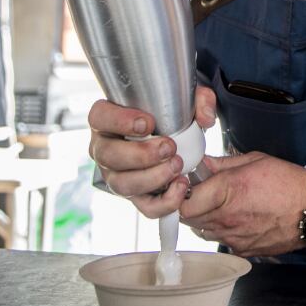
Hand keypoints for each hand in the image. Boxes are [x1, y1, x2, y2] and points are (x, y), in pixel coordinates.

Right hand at [87, 83, 216, 218]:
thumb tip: (205, 117)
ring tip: (176, 166)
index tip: (147, 123)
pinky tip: (180, 186)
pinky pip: (144, 206)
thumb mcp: (185, 100)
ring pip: (122, 184)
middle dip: (140, 154)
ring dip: (152, 177)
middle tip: (169, 147)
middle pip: (108, 156)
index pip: (99, 117)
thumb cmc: (168, 117)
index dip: (119, 121)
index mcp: (107, 120)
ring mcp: (116, 175)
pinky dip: (164, 201)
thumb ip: (199, 99)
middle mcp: (105, 149)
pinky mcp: (135, 195)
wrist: (176, 140)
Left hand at [181, 152, 305, 256]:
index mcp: (227, 191)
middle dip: (190, 205)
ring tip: (220, 205)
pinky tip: (236, 218)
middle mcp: (226, 218)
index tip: (187, 186)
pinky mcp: (243, 249)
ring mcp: (234, 237)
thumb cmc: (289, 183)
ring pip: (203, 231)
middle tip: (200, 194)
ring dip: (205, 219)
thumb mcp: (255, 161)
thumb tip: (201, 164)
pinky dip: (222, 230)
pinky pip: (221, 240)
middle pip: (189, 219)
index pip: (183, 203)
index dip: (181, 194)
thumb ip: (223, 163)